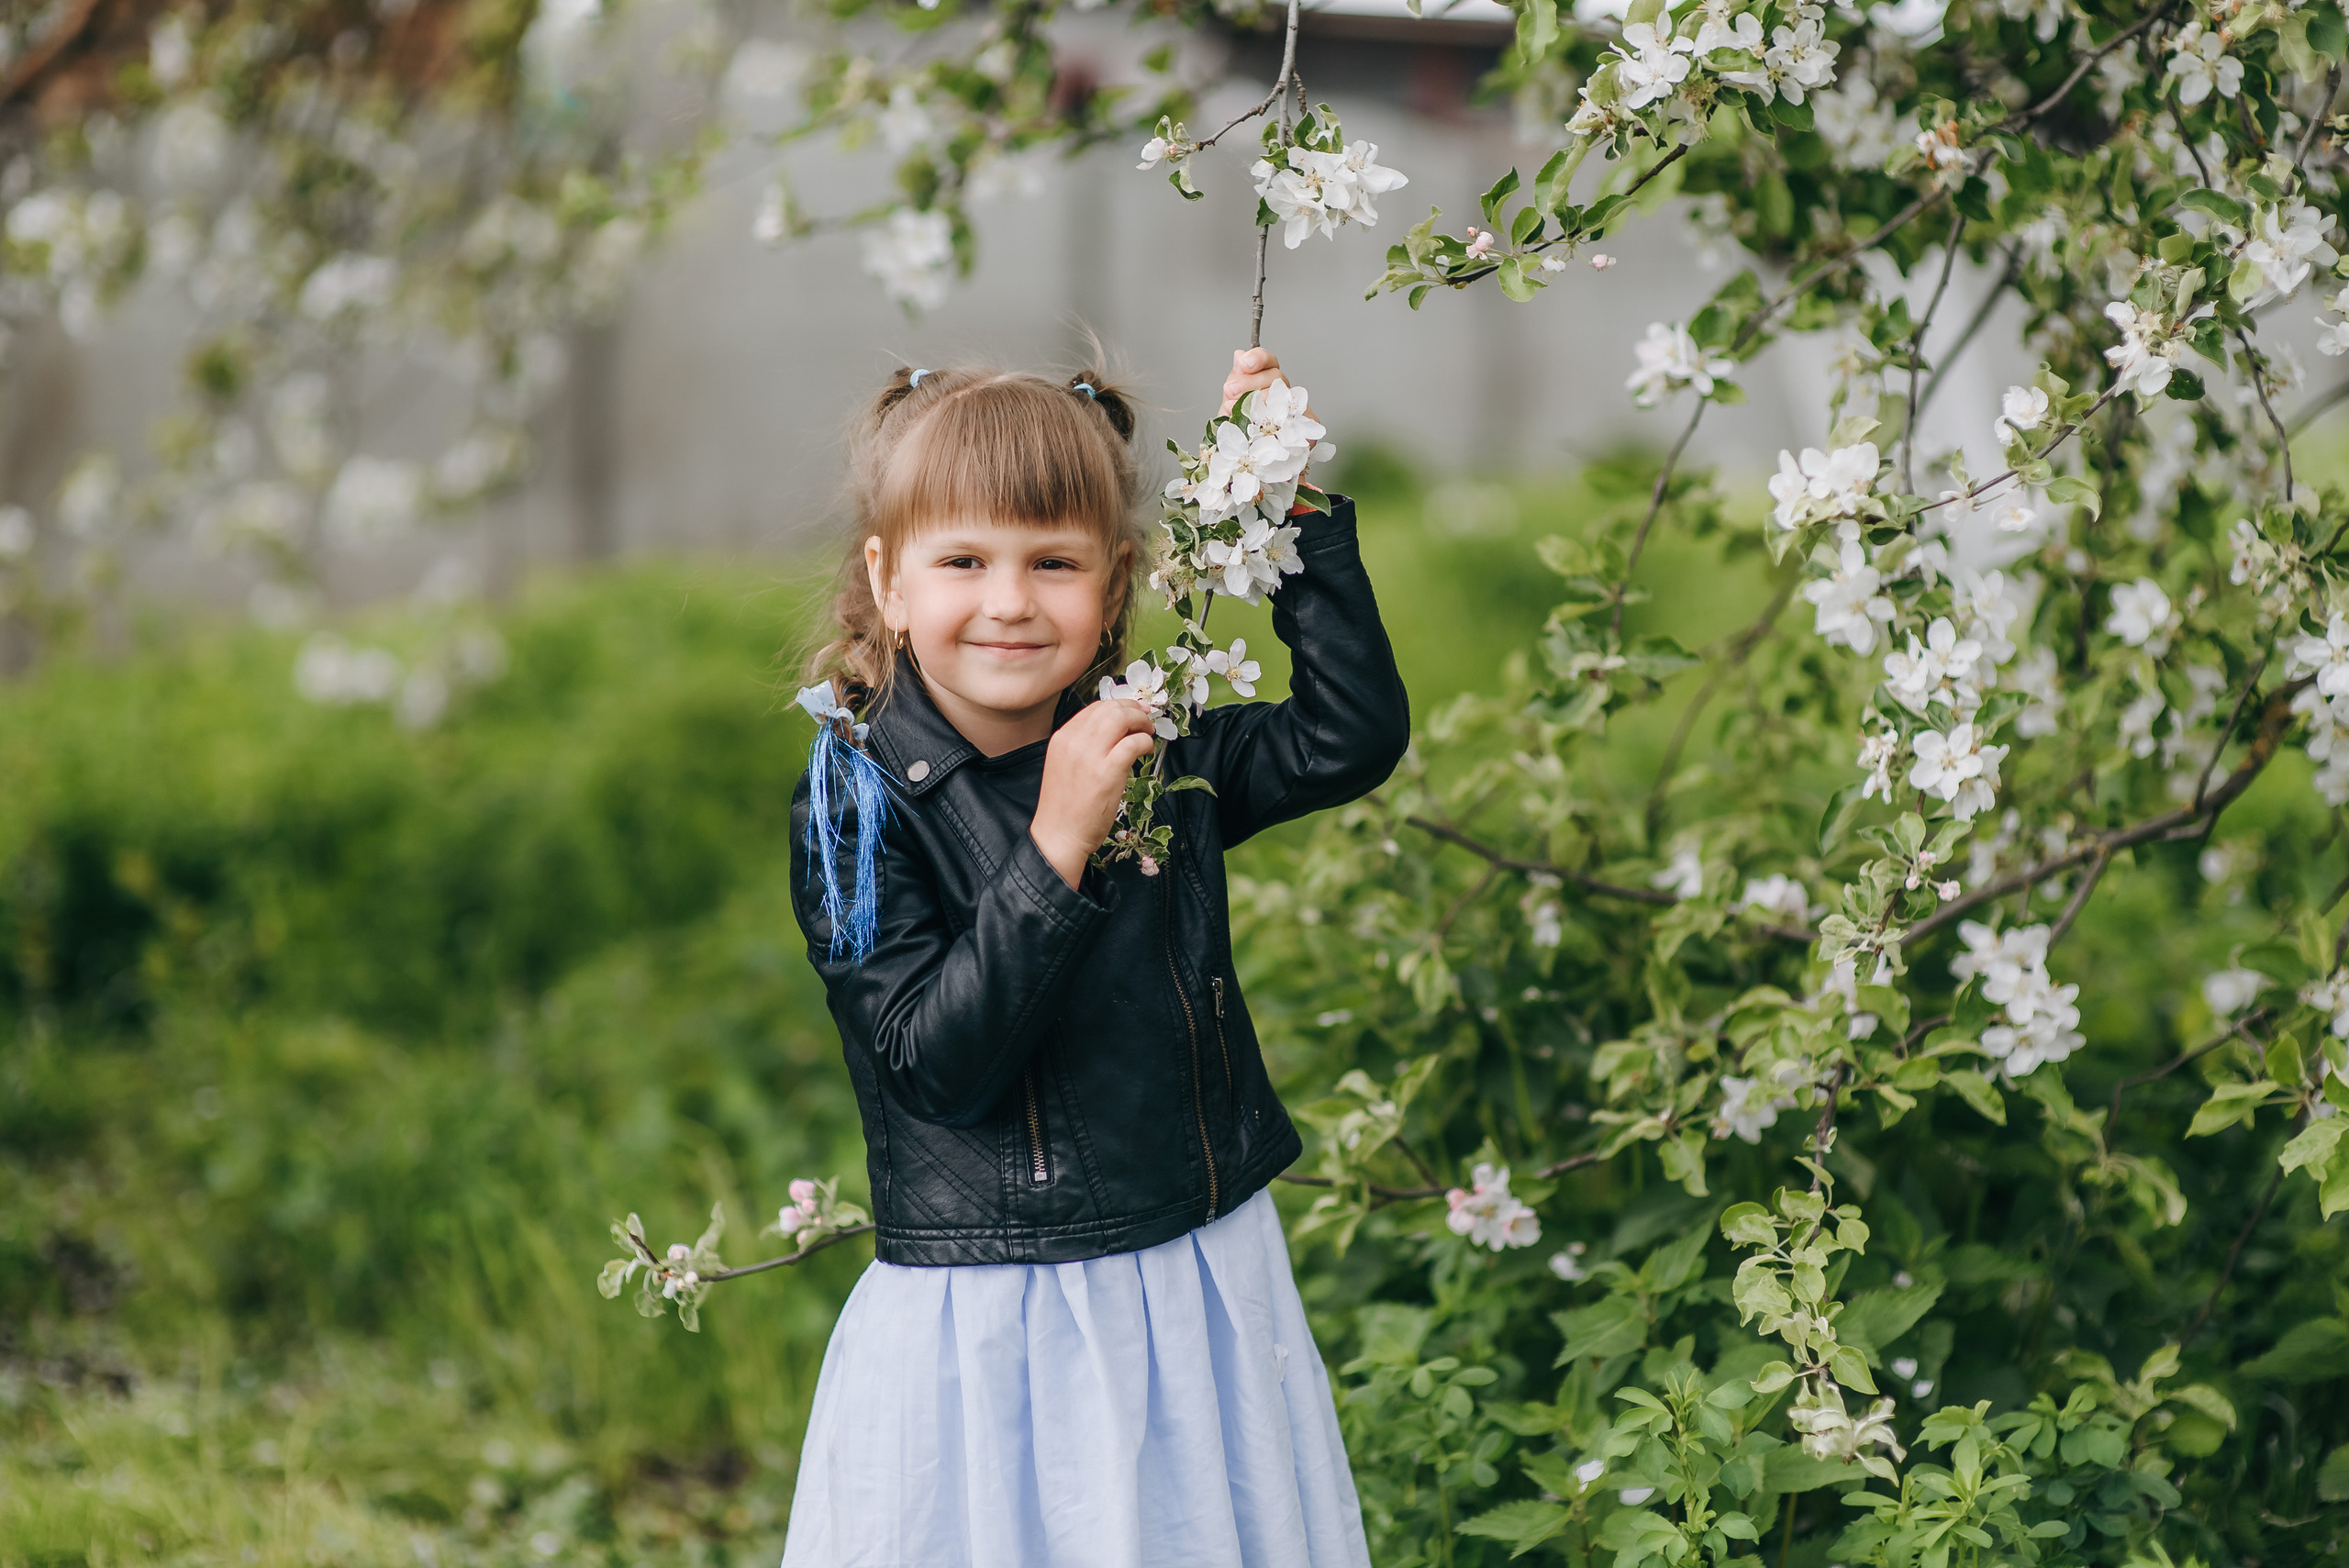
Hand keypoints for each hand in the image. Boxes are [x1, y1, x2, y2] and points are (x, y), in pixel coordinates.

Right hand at [1031, 699, 1159, 888]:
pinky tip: (1147, 750)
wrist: (1060, 834)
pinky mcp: (1108, 771)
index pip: (1094, 708)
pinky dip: (1146, 742)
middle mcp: (1074, 740)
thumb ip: (1084, 746)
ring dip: (1141, 722)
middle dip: (1133, 709)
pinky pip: (1134, 743)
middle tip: (1146, 719)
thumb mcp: (1065, 765)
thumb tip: (1115, 732)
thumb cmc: (1065, 806)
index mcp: (1062, 737)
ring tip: (1147, 733)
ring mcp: (1090, 755)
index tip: (1132, 712)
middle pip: (1110, 708)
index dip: (1118, 706)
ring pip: (1122, 718)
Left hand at [1218, 346, 1312, 420]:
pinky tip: (1271, 427)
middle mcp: (1281, 390)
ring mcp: (1293, 407)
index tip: (1245, 363)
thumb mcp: (1231, 399)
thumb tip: (1240, 355)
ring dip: (1260, 403)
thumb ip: (1237, 377)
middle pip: (1275, 376)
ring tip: (1236, 411)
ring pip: (1284, 396)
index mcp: (1265, 377)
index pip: (1267, 360)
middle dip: (1249, 382)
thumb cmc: (1237, 425)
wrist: (1241, 452)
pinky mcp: (1303, 427)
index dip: (1258, 358)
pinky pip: (1306, 419)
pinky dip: (1289, 422)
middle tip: (1230, 391)